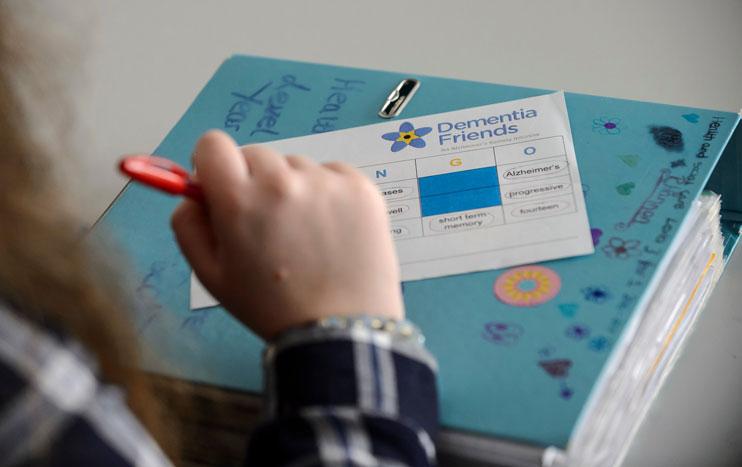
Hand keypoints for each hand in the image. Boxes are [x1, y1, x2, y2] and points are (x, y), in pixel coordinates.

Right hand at [171, 131, 403, 339]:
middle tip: (269, 224)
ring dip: (293, 188)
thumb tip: (192, 192)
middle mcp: (283, 180)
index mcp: (240, 201)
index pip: (212, 144)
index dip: (212, 165)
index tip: (223, 185)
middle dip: (254, 182)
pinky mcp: (361, 186)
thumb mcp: (211, 276)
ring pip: (295, 166)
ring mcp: (326, 181)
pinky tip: (332, 230)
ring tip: (306, 236)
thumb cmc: (271, 307)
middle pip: (255, 155)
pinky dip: (328, 193)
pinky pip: (332, 173)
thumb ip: (189, 225)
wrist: (340, 329)